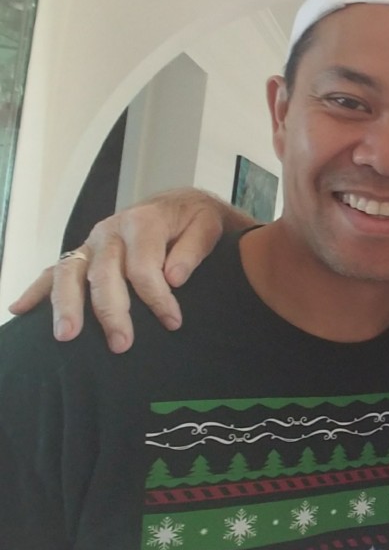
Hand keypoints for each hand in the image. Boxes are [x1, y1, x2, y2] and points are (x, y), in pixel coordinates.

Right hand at [7, 188, 249, 352]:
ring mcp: (91, 243)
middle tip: (121, 344)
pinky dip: (35, 290)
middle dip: (111, 311)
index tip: (173, 323)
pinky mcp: (82, 253)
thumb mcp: (207, 225)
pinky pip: (53, 271)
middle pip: (103, 273)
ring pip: (70, 272)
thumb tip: (173, 277)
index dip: (158, 297)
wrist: (179, 205)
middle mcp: (110, 231)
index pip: (143, 266)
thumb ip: (192, 250)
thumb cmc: (194, 220)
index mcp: (142, 222)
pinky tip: (19, 309)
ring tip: (66, 336)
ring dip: (65, 305)